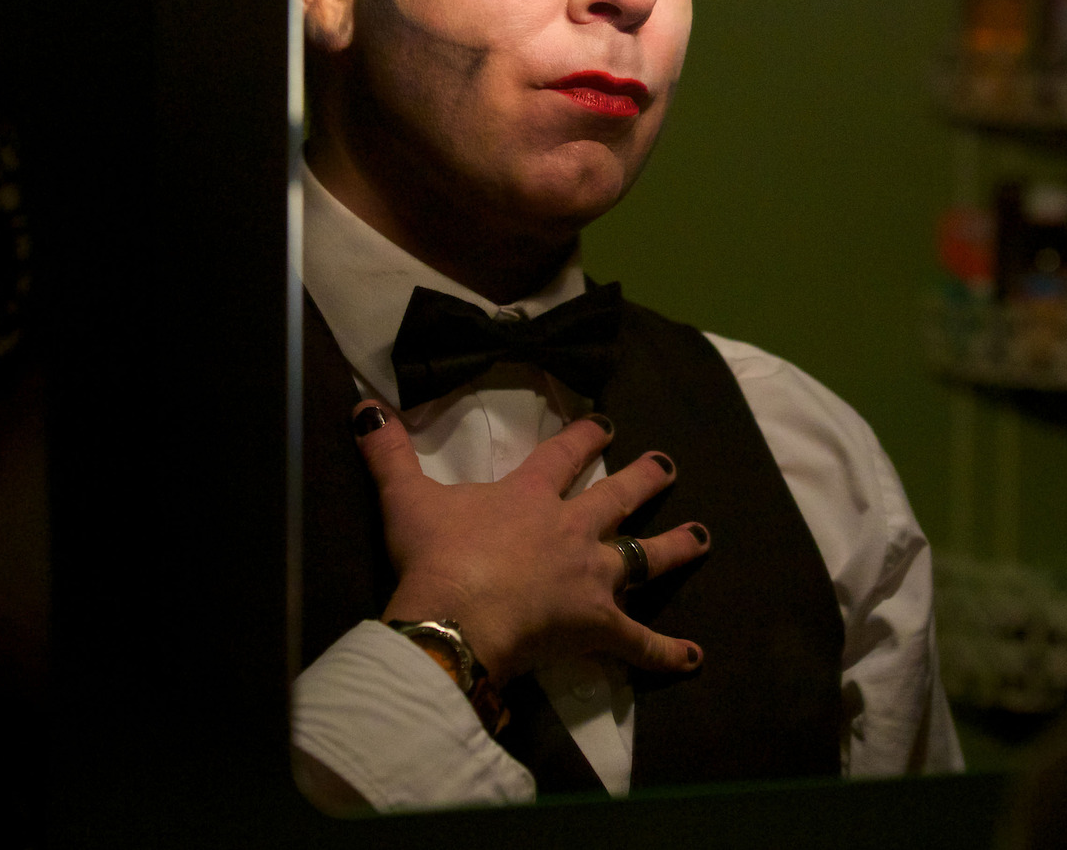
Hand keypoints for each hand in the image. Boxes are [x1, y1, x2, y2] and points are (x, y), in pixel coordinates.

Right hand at [352, 400, 709, 684]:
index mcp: (529, 499)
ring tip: (703, 538)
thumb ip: (388, 453)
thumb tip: (364, 409)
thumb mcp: (405, 499)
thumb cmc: (436, 556)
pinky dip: (666, 651)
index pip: (562, 457)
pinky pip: (639, 642)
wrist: (458, 614)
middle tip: (667, 465)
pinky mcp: (597, 626)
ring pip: (644, 558)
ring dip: (676, 547)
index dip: (584, 438)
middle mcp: (571, 531)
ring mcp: (590, 577)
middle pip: (616, 498)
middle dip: (644, 478)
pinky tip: (693, 657)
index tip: (604, 423)